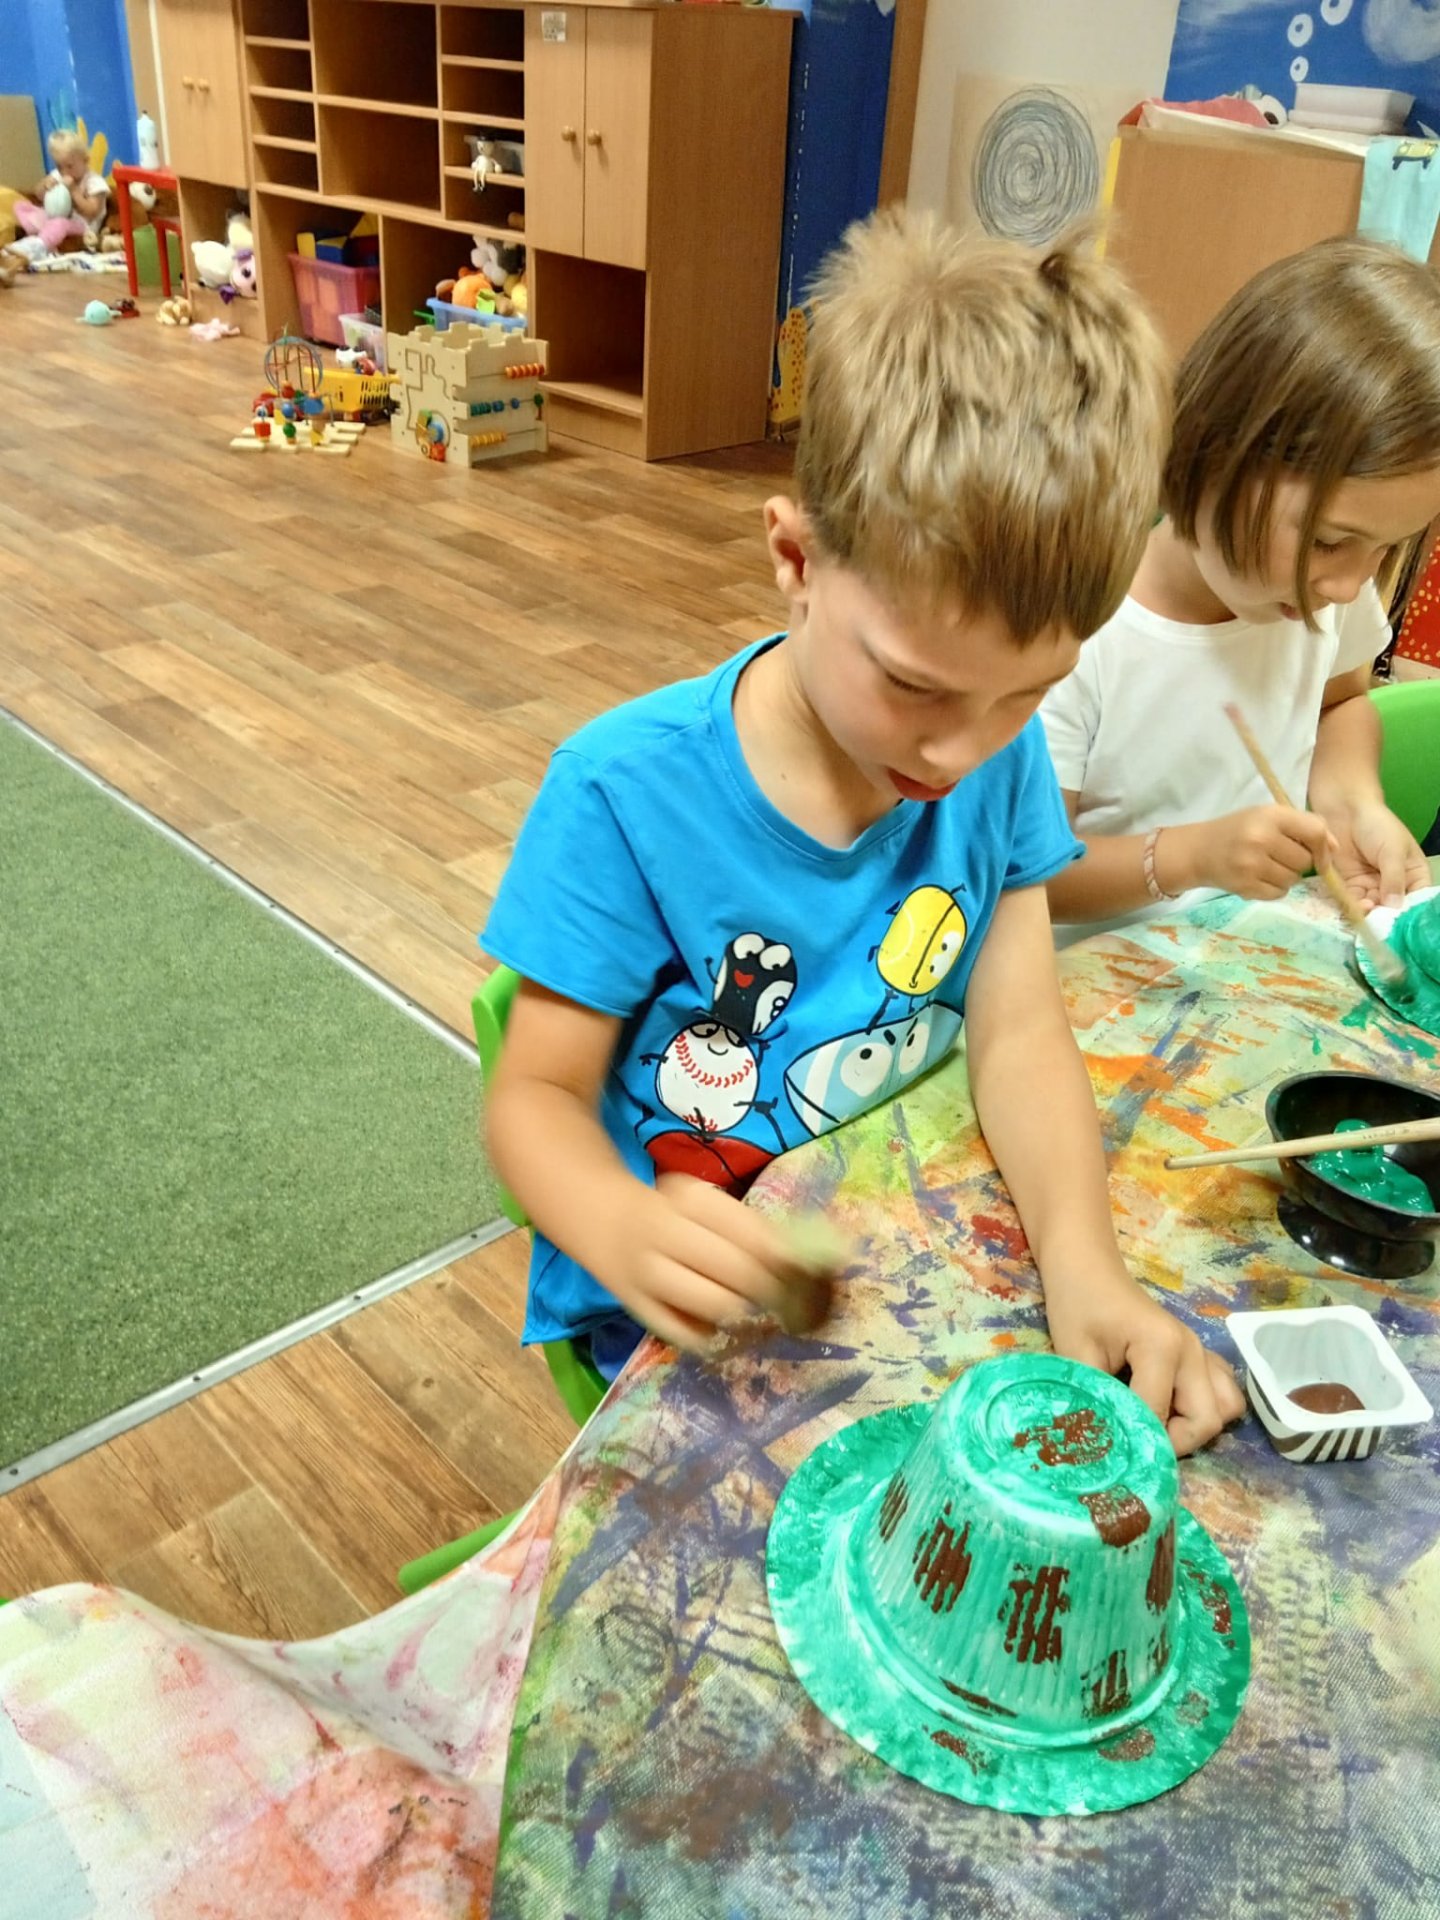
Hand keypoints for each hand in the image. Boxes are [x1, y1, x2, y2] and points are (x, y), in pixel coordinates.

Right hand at [597, 1172, 835, 1354]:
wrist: (603, 1222)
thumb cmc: (672, 1214)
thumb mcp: (706, 1205)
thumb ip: (751, 1229)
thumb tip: (817, 1260)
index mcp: (689, 1199)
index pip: (752, 1233)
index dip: (789, 1259)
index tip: (816, 1273)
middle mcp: (666, 1232)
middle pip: (739, 1270)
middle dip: (775, 1290)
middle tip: (795, 1300)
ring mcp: (648, 1274)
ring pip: (717, 1305)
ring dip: (748, 1312)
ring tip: (758, 1309)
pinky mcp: (638, 1309)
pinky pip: (688, 1336)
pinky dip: (716, 1339)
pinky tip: (727, 1329)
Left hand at [1043, 1264, 1244, 1455]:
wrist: (1087, 1268)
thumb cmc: (1078, 1305)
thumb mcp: (1075, 1354)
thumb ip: (1093, 1399)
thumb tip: (1102, 1445)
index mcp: (1162, 1347)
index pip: (1158, 1415)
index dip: (1136, 1441)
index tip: (1111, 1454)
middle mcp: (1192, 1351)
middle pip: (1206, 1421)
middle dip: (1174, 1442)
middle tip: (1136, 1441)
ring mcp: (1201, 1351)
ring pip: (1225, 1409)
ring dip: (1194, 1426)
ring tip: (1157, 1423)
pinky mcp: (1199, 1354)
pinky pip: (1222, 1391)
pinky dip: (1203, 1408)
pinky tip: (1170, 1406)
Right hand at [1173, 805, 1336, 900]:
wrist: (1198, 850)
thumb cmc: (1238, 830)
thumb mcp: (1268, 816)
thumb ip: (1303, 826)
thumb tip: (1335, 849)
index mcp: (1270, 816)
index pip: (1315, 832)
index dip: (1324, 847)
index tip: (1322, 857)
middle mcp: (1261, 839)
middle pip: (1305, 861)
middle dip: (1298, 862)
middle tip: (1279, 856)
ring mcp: (1251, 864)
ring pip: (1293, 879)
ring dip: (1286, 877)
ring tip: (1266, 866)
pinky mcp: (1244, 886)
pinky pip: (1278, 893)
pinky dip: (1274, 889)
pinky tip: (1258, 878)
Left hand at [1327, 800, 1429, 911]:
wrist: (1346, 811)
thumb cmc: (1378, 826)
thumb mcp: (1393, 851)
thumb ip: (1394, 878)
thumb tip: (1395, 906)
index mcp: (1413, 875)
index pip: (1417, 900)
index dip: (1411, 912)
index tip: (1403, 921)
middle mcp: (1394, 885)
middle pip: (1393, 909)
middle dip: (1386, 916)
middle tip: (1379, 918)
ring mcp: (1371, 886)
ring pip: (1372, 909)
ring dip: (1368, 912)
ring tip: (1364, 906)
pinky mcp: (1350, 886)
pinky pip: (1351, 902)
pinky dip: (1351, 907)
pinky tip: (1352, 906)